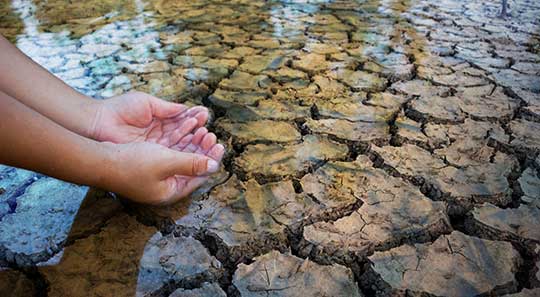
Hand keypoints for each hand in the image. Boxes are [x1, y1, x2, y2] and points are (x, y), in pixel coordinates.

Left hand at [91, 91, 208, 145]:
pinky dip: (184, 150)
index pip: (182, 122)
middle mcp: (160, 136)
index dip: (194, 119)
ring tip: (206, 135)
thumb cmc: (119, 109)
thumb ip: (168, 108)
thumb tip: (187, 109)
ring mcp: (156, 148)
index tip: (205, 115)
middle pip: (185, 136)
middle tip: (209, 130)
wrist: (99, 122)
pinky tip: (194, 145)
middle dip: (198, 133)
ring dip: (194, 142)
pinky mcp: (151, 157)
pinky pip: (171, 155)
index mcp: (160, 121)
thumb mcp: (147, 103)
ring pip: (181, 146)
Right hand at [103, 135, 223, 204]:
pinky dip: (178, 142)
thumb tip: (215, 166)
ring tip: (201, 129)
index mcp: (171, 191)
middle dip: (202, 150)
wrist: (99, 160)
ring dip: (191, 144)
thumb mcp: (166, 162)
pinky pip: (169, 153)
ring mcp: (155, 177)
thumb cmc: (131, 163)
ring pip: (181, 158)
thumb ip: (192, 163)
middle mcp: (164, 186)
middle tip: (211, 134)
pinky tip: (184, 130)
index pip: (199, 177)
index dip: (211, 160)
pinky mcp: (147, 165)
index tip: (220, 145)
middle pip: (191, 167)